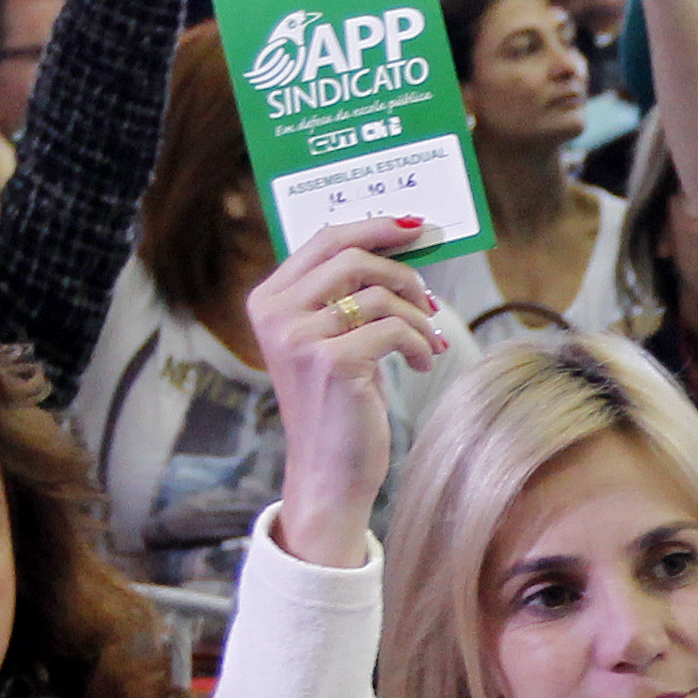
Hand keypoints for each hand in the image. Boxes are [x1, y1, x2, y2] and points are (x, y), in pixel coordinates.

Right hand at [247, 219, 449, 568]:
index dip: (375, 225)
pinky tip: (423, 362)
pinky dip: (420, 343)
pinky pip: (394, 329)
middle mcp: (275, 314)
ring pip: (379, 294)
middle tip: (429, 299)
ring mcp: (299, 337)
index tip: (416, 227)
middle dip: (402, 272)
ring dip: (417, 316)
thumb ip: (347, 293)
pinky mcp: (331, 362)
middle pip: (352, 255)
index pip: (325, 239)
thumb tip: (402, 242)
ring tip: (428, 341)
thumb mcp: (334, 338)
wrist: (329, 472)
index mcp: (268, 300)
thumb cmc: (339, 403)